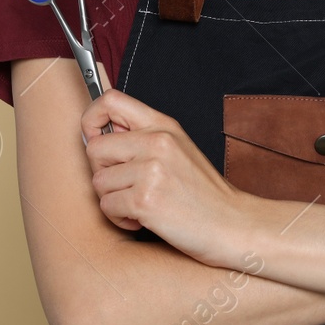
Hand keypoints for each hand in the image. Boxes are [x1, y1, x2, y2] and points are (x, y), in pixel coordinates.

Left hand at [80, 89, 245, 267]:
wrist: (232, 224)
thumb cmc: (204, 194)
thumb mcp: (178, 149)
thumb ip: (143, 137)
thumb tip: (100, 134)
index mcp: (163, 125)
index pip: (110, 100)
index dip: (92, 119)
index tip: (96, 139)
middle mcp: (156, 142)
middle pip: (94, 148)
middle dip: (102, 172)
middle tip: (125, 185)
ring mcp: (151, 170)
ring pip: (98, 182)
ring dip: (113, 200)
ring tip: (140, 205)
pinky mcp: (145, 200)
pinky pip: (106, 207)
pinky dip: (120, 219)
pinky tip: (143, 219)